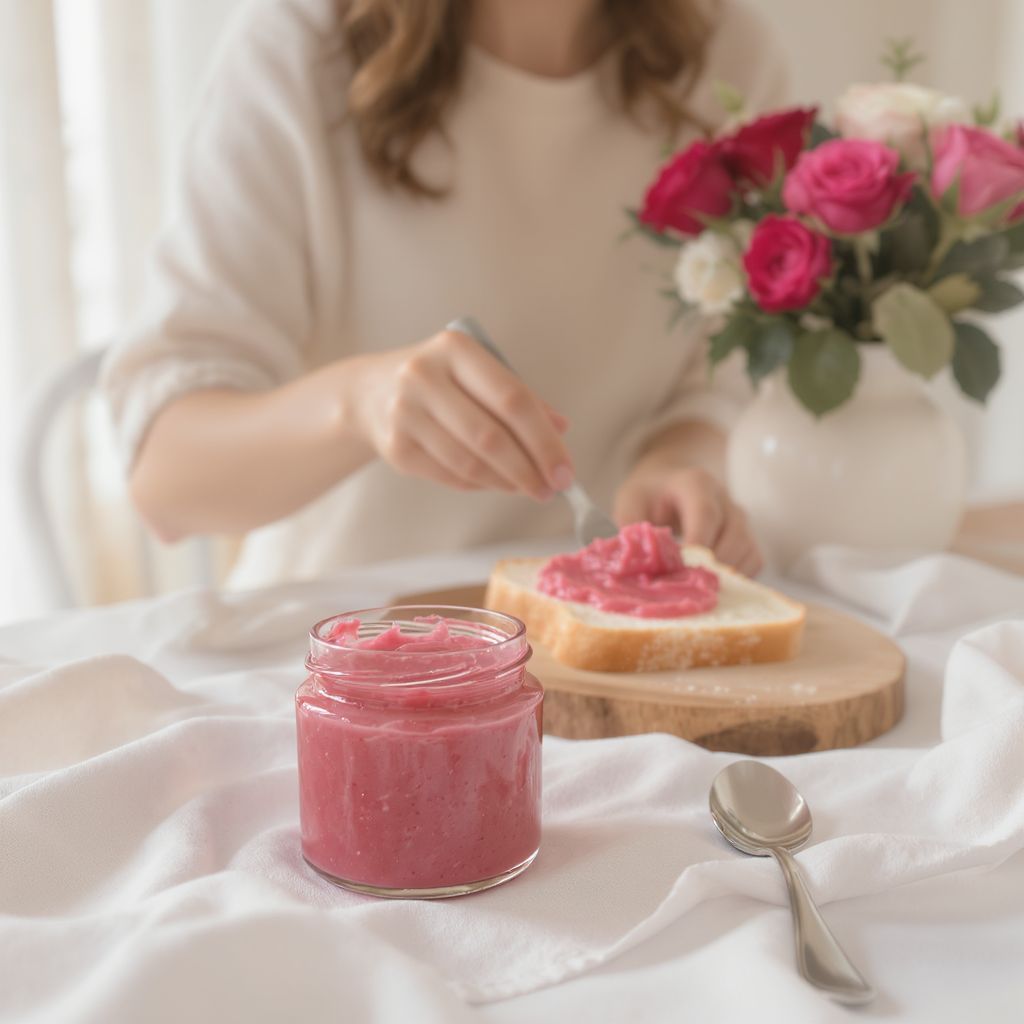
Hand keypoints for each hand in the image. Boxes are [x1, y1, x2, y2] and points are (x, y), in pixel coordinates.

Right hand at [350, 329, 571, 499]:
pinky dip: (481, 484)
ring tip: (528, 488)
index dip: (544, 440)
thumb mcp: (476, 373)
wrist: (369, 392)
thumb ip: (519, 397)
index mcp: (456, 349)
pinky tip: (497, 483)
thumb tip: (562, 429)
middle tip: (552, 489)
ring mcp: (405, 413)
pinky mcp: (396, 448)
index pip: (512, 399)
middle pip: (491, 436)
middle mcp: (424, 376)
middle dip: (529, 469)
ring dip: (506, 482)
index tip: (565, 469)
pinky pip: (451, 476)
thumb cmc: (441, 381)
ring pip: (470, 462)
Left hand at [615, 464, 761, 575]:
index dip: (698, 544)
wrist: (667, 486)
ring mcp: (739, 519)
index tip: (683, 570)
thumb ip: (631, 528)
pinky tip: (709, 586)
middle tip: (685, 589)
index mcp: (696, 484)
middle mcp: (724, 499)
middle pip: (732, 536)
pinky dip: (736, 579)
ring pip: (746, 552)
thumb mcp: (630, 502)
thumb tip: (635, 560)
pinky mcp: (747, 538)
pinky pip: (753, 562)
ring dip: (724, 576)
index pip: (705, 514)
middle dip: (710, 567)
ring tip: (695, 589)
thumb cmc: (649, 495)